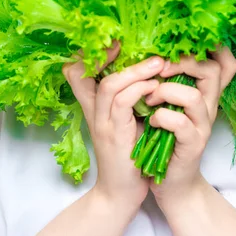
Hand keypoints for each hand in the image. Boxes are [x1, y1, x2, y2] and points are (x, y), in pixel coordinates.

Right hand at [62, 40, 164, 211]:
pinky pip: (123, 104)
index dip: (90, 54)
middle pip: (83, 72)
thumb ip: (131, 96)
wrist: (120, 193)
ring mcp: (101, 123)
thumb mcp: (126, 118)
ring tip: (158, 63)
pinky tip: (154, 87)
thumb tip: (151, 67)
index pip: (76, 72)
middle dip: (107, 53)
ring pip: (110, 85)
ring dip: (136, 70)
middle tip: (133, 44)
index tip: (116, 42)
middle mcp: (93, 111)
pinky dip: (139, 90)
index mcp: (94, 105)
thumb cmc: (128, 153)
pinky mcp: (114, 135)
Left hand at [144, 44, 235, 205]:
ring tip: (150, 99)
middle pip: (212, 71)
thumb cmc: (166, 136)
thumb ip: (173, 80)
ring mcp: (203, 126)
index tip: (188, 42)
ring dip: (166, 92)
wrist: (170, 180)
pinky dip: (163, 117)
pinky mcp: (192, 145)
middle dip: (183, 62)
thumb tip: (157, 51)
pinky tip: (153, 121)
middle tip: (160, 69)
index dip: (217, 47)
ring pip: (194, 96)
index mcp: (205, 92)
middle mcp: (209, 105)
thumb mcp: (172, 103)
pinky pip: (181, 124)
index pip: (226, 63)